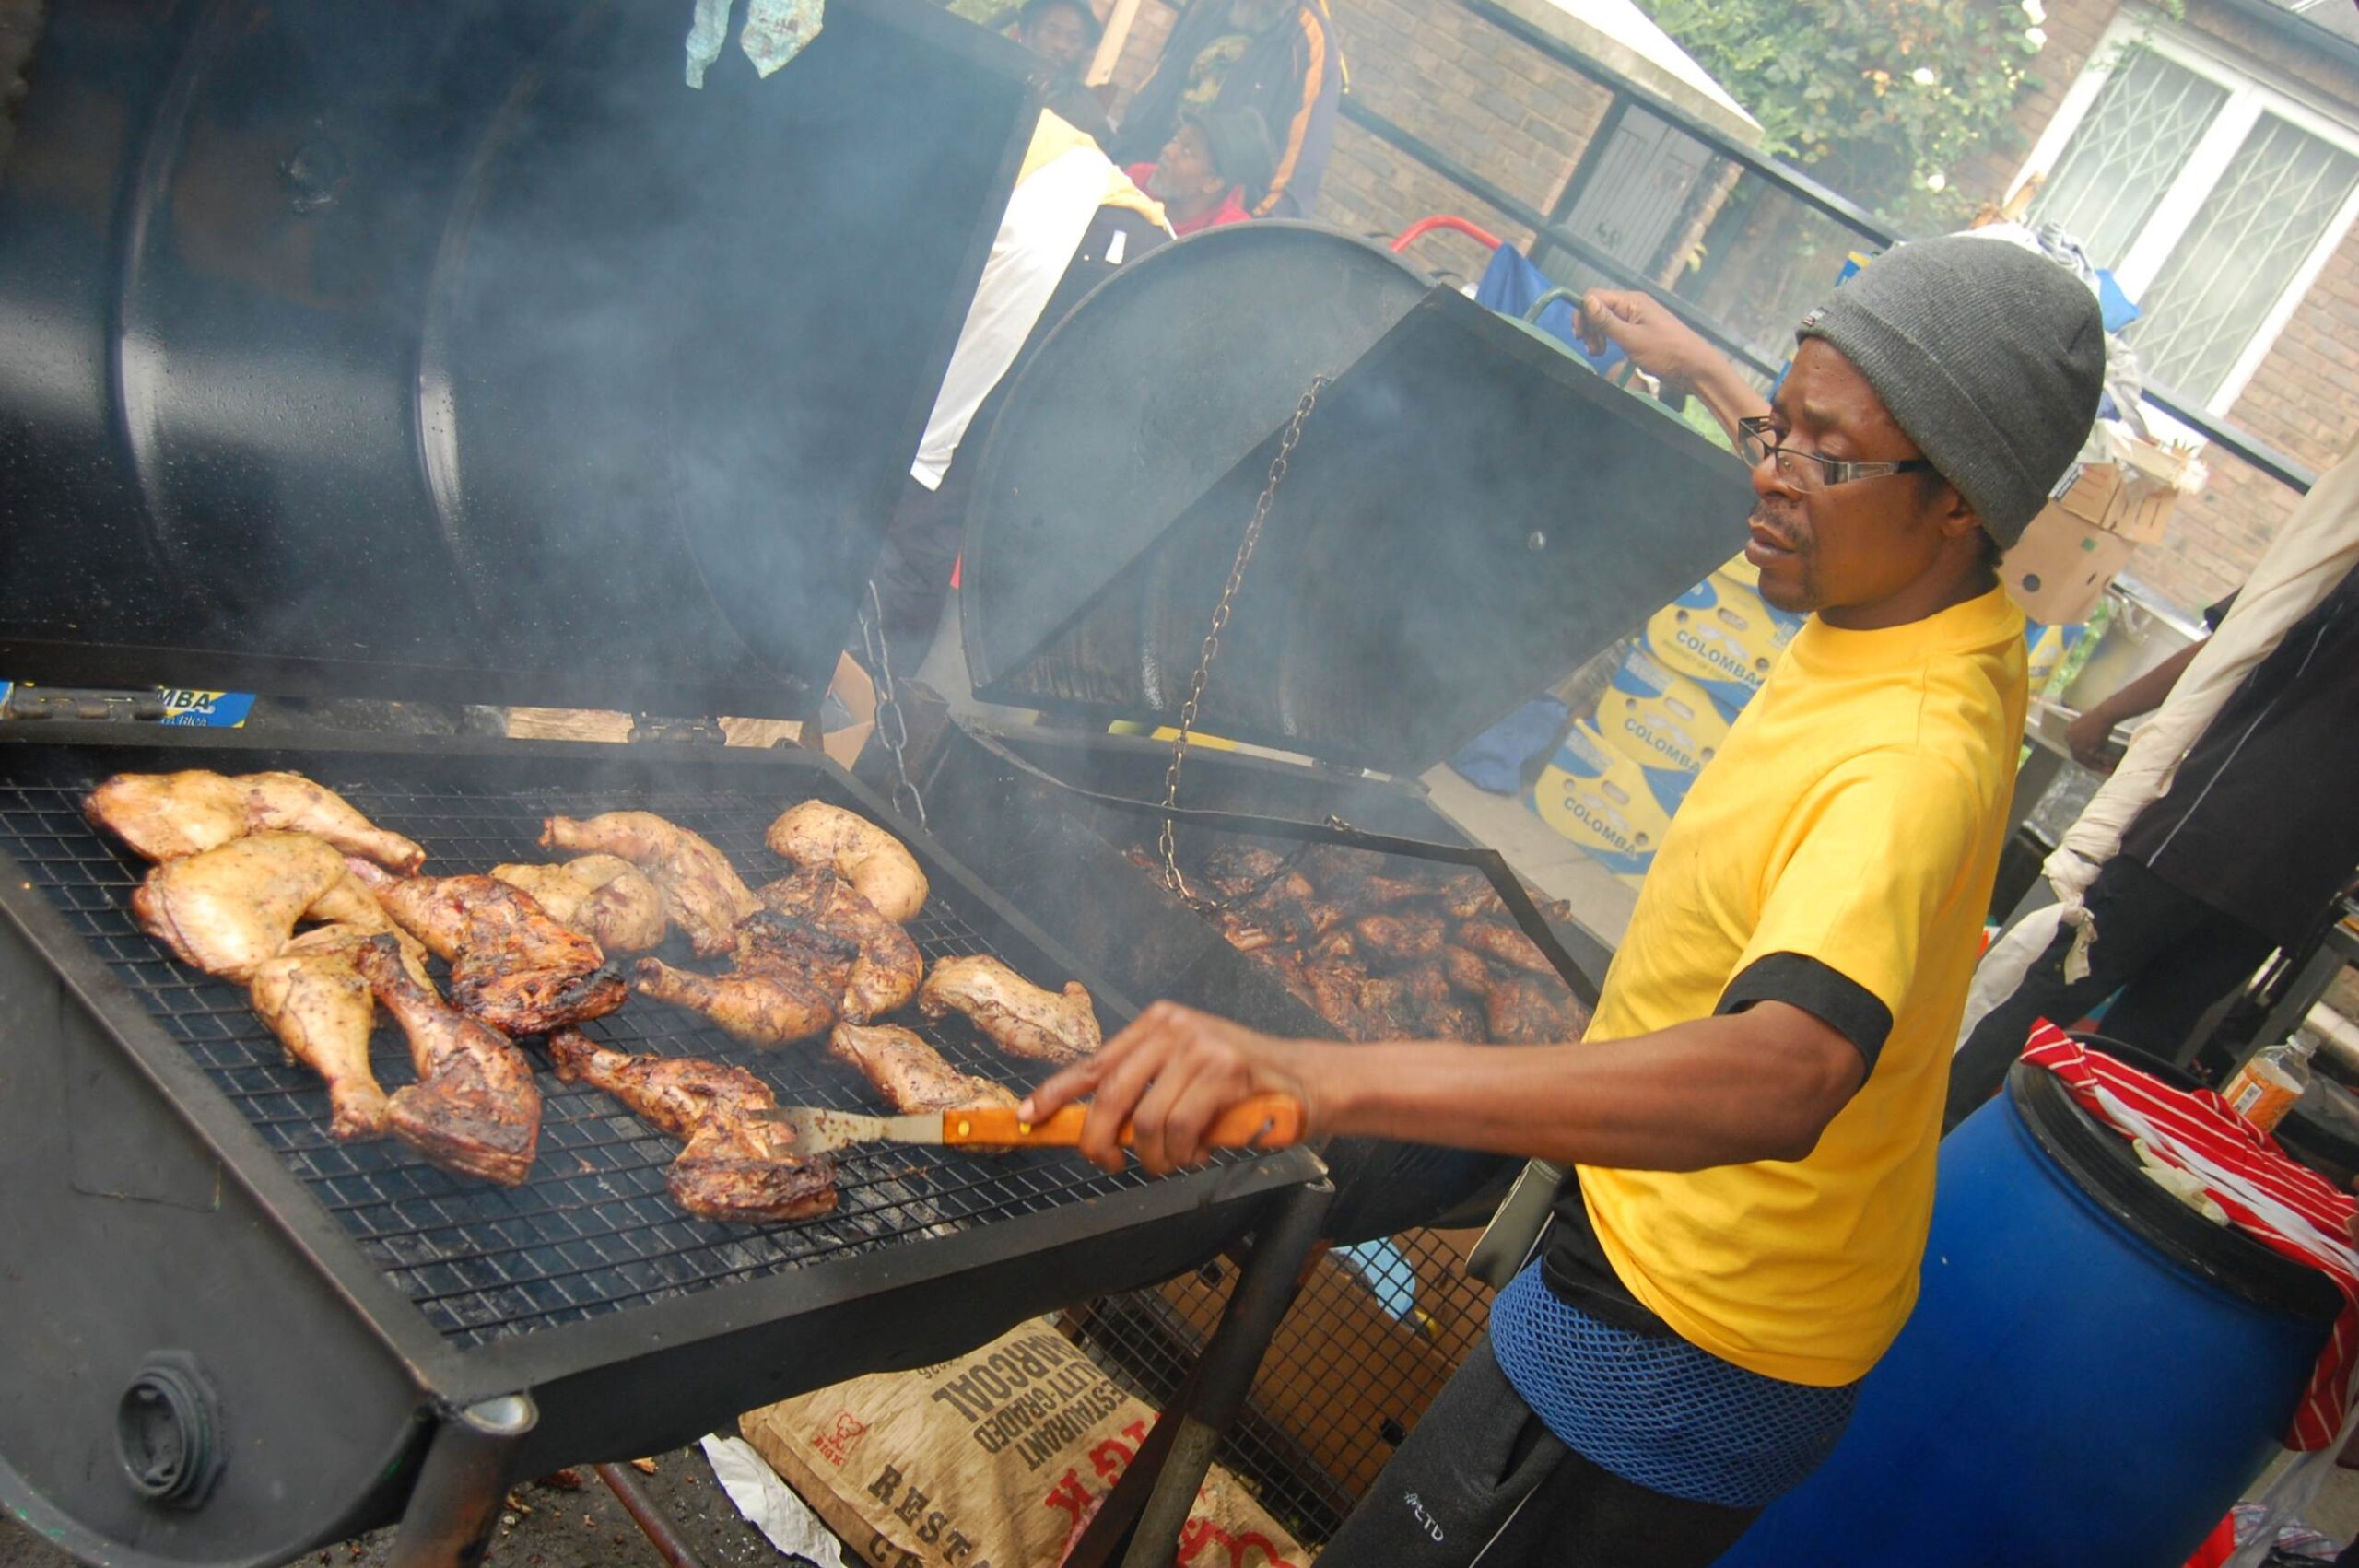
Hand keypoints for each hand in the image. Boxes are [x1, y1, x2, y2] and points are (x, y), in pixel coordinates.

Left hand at [1019, 1001, 1327, 1176]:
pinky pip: (1181, 1128)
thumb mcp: (1184, 1074)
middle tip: (1110, 1164)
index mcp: (1155, 1023)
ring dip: (1156, 1158)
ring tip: (1175, 1161)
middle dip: (1100, 1141)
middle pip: (1110, 1095)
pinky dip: (1184, 1154)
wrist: (1307, 1080)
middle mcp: (1172, 1026)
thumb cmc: (1241, 1087)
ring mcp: (1200, 1045)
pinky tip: (1199, 1153)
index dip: (1055, 1094)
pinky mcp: (1226, 1069)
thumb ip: (1144, 1089)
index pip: (1093, 1063)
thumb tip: (1095, 1128)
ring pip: (1148, 1121)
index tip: (1027, 1118)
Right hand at [1576, 289, 1712, 387]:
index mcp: (1632, 301)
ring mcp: (1637, 318)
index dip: (1582, 314)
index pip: (1594, 296)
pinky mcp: (1639, 331)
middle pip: (1598, 307)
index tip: (1581, 338)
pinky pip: (1616, 329)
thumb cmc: (1667, 352)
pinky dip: (1607, 339)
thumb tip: (1585, 301)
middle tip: (1593, 350)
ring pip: (1605, 319)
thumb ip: (1607, 321)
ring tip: (1599, 354)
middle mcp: (1633, 304)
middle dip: (1589, 327)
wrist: (1695, 367)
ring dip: (1596, 335)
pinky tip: (1609, 352)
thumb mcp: (1632, 339)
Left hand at [2066, 709, 2118, 771]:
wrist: (2105, 714)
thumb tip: (2089, 743)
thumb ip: (2084, 733)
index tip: (2091, 761)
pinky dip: (2107, 762)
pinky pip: (2098, 759)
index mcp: (2068, 733)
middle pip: (2080, 758)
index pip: (2074, 749)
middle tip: (2100, 769)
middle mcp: (2070, 741)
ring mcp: (2078, 746)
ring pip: (2088, 761)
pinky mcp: (2088, 749)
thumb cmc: (2099, 716)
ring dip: (2100, 767)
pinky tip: (2113, 766)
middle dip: (2091, 764)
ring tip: (2109, 770)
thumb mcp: (2086, 723)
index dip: (2083, 757)